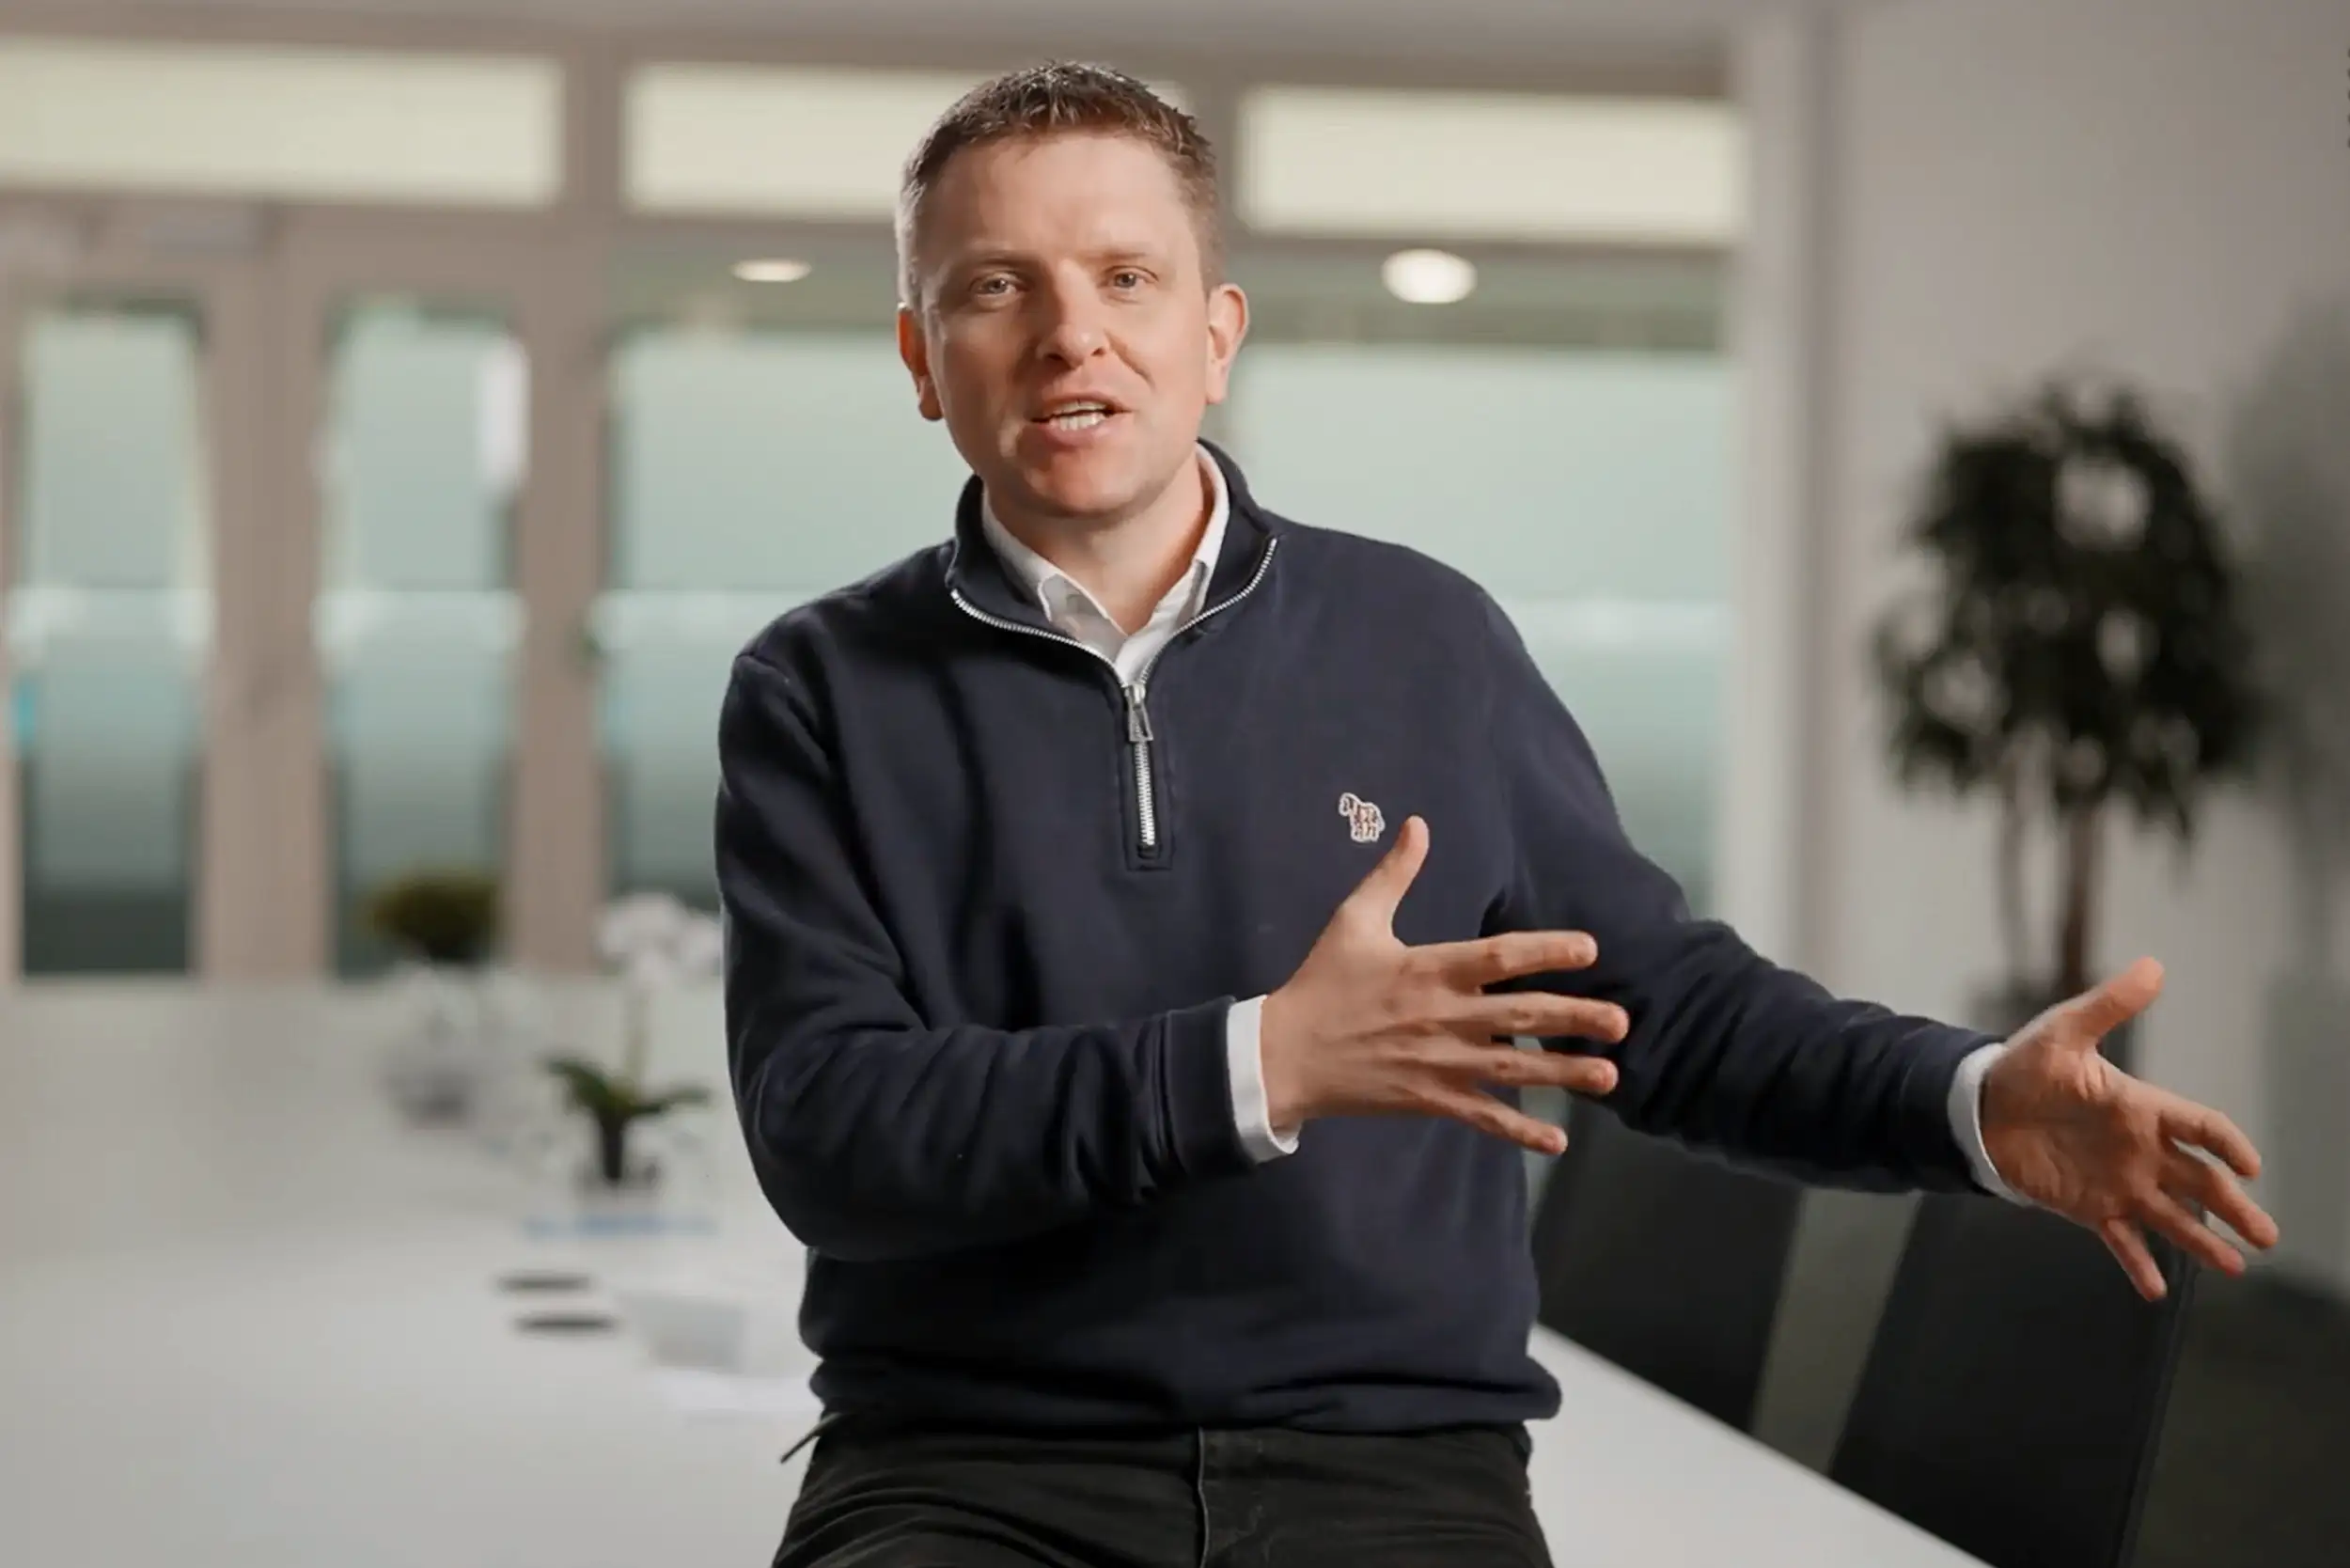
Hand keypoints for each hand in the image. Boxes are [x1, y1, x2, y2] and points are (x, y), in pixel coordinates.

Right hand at [1259, 815, 1627, 1154]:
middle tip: (1622, 1022)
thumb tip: (1418, 824)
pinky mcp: (1430, 1098)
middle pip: (1521, 1016)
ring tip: (1609, 1076)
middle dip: (1574, 1018)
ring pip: (1512, 1069)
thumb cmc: (1323, 983)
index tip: (1589, 949)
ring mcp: (1440, 1062)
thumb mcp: (1354, 921)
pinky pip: (1482, 1117)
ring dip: (1563, 1074)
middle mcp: (1444, 1016)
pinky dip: (1518, 1131)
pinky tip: (1556, 1143)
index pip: (1500, 957)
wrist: (1285, 1054)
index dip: (1547, 951)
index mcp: (1430, 969)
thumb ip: (1393, 874)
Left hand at [1981, 956, 2279, 1299]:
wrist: (1978, 1106)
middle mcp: (2139, 1150)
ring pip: (2172, 1217)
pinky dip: (2138, 1264)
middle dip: (2235, 1208)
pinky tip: (2158, 1290)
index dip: (2226, 1143)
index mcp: (2140, 1108)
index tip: (2250, 1165)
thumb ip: (2108, 1006)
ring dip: (2203, 1242)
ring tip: (2235, 1266)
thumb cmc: (2024, 1066)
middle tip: (2266, 1236)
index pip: (2199, 1127)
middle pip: (2200, 1182)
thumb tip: (2153, 966)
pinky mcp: (2088, 1207)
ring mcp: (2118, 1182)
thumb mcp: (2064, 1033)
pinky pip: (2120, 1241)